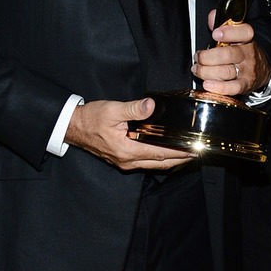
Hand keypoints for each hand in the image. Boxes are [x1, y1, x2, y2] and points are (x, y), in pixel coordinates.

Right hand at [66, 98, 189, 170]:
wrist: (73, 128)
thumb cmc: (90, 119)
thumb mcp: (111, 109)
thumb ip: (133, 108)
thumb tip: (150, 106)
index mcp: (127, 150)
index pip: (160, 153)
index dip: (179, 153)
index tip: (194, 149)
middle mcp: (128, 161)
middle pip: (160, 163)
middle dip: (180, 159)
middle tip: (197, 152)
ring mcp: (125, 162)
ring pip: (154, 165)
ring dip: (171, 161)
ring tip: (186, 154)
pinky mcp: (122, 160)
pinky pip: (146, 162)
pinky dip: (159, 159)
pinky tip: (166, 152)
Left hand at [192, 11, 269, 96]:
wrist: (260, 69)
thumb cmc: (241, 49)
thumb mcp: (235, 33)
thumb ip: (222, 23)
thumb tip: (212, 16)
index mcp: (246, 38)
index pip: (243, 32)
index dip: (229, 32)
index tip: (215, 33)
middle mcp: (247, 54)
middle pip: (228, 54)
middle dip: (207, 57)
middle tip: (198, 57)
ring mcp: (247, 70)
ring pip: (226, 71)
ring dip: (206, 72)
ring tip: (197, 69)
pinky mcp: (245, 85)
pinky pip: (232, 88)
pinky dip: (218, 87)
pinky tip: (207, 84)